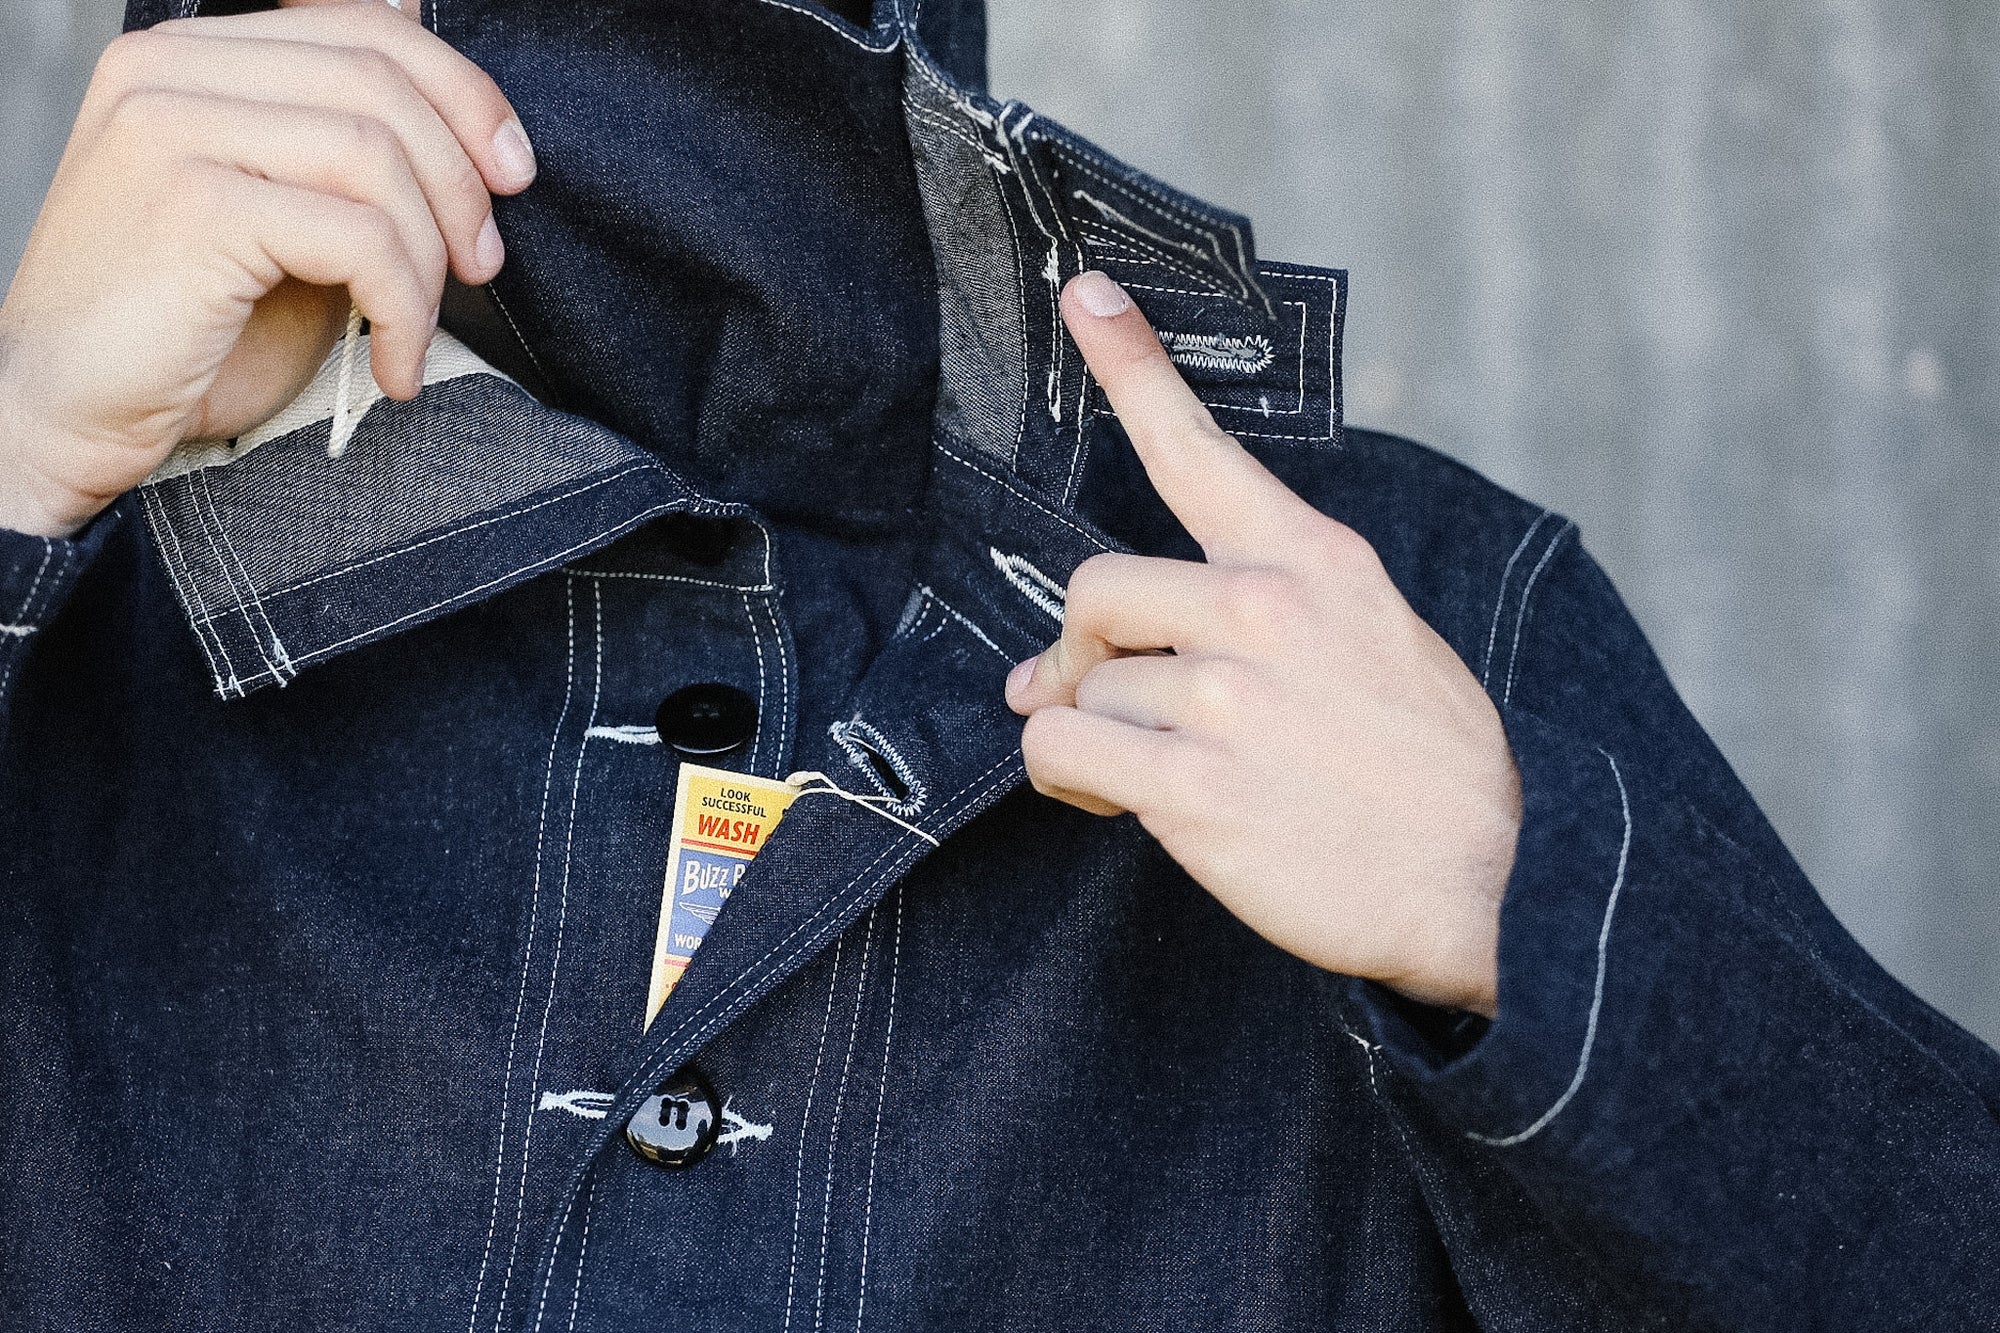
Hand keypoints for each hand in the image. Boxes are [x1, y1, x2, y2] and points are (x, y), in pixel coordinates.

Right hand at [0, 0, 536, 536]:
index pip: (364, 28)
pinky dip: (402, 310)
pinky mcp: (192, 205)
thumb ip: (348, 159)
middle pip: (381, 82)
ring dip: (430, 261)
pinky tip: (393, 366)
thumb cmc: (186, 332)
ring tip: (418, 331)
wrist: (71, 415)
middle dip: (460, 184)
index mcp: (192, 56)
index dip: (463, 94)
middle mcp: (169, 69)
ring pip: (376, 158)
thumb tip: (455, 104)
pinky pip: (358, 237)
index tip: (511, 172)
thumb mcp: (290, 223)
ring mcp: (171, 127)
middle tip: (483, 267)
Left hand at [1005, 272, 1520, 1015]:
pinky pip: (1062, 748)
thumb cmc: (1429, 769)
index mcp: (1316, 562)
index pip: (1199, 452)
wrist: (1494, 885)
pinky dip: (1066, 774)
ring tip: (1133, 774)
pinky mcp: (1191, 786)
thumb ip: (1265, 618)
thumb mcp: (1382, 642)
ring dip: (1086, 729)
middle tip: (1093, 694)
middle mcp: (1262, 612)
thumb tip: (1122, 645)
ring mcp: (1224, 698)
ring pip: (1079, 683)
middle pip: (1095, 588)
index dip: (1132, 368)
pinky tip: (1108, 799)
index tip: (1083, 294)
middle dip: (1082, 648)